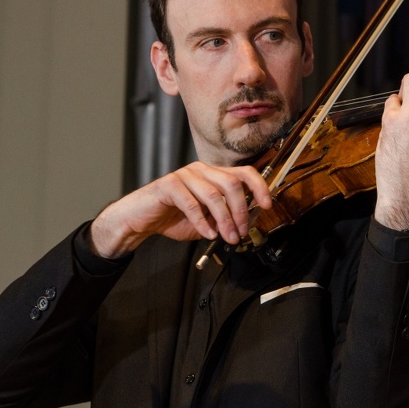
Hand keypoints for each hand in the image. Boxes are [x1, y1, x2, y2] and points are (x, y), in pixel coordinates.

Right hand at [89, 161, 272, 258]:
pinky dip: (202, 222)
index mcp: (214, 174)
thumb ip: (225, 218)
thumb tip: (247, 224)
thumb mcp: (208, 220)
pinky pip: (192, 203)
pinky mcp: (169, 185)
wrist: (142, 221)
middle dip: (241, 211)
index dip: (259, 187)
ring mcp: (185, 175)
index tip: (267, 205)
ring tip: (228, 237)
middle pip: (232, 183)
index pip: (244, 172)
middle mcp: (202, 170)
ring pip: (214, 194)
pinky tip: (207, 234)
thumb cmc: (174, 217)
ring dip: (225, 220)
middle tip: (242, 232)